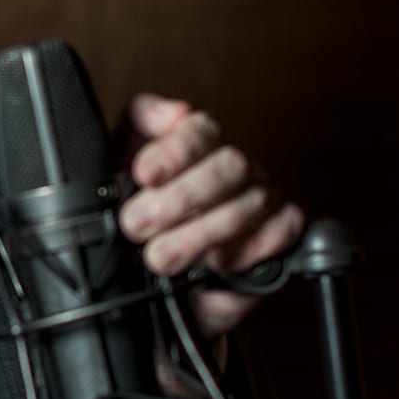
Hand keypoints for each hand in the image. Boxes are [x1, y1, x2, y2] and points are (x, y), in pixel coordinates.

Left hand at [115, 94, 304, 343]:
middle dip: (181, 197)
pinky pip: (281, 233)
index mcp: (199, 145)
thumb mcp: (117, 166)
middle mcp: (233, 169)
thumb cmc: (139, 218)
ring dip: (200, 233)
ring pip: (251, 203)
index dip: (174, 151)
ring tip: (160, 256)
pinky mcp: (278, 239)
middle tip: (136, 224)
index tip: (143, 174)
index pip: (201, 130)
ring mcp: (261, 201)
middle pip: (230, 165)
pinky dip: (247, 250)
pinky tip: (213, 264)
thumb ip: (138, 124)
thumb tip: (175, 110)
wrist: (149, 288)